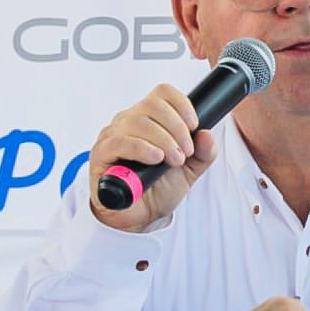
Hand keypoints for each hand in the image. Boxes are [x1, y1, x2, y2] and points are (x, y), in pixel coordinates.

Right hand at [88, 84, 218, 232]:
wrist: (139, 216)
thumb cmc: (159, 187)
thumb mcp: (190, 170)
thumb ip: (203, 153)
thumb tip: (207, 134)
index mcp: (149, 118)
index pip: (163, 93)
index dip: (182, 104)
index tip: (194, 125)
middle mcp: (128, 121)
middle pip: (152, 105)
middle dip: (176, 128)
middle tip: (185, 152)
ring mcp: (113, 135)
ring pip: (138, 122)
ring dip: (163, 140)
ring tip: (174, 160)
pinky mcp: (102, 153)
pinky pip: (120, 142)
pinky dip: (142, 148)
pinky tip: (155, 158)